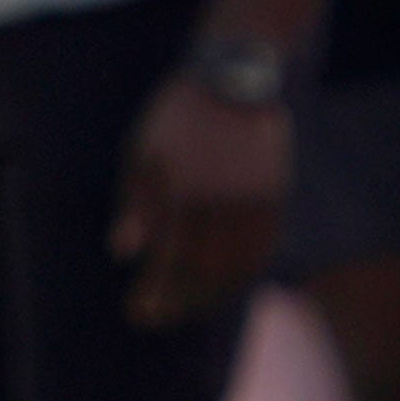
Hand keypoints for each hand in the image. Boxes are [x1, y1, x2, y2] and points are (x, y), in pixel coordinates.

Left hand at [111, 75, 286, 327]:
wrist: (235, 80)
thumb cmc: (175, 119)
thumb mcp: (141, 154)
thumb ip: (134, 206)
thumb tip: (122, 254)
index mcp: (185, 189)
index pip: (171, 258)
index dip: (157, 291)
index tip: (139, 314)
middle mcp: (225, 200)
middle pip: (206, 269)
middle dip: (181, 300)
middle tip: (158, 320)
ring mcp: (257, 200)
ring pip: (239, 264)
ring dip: (213, 294)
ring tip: (187, 309)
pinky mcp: (276, 196)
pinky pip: (263, 248)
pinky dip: (244, 273)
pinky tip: (225, 285)